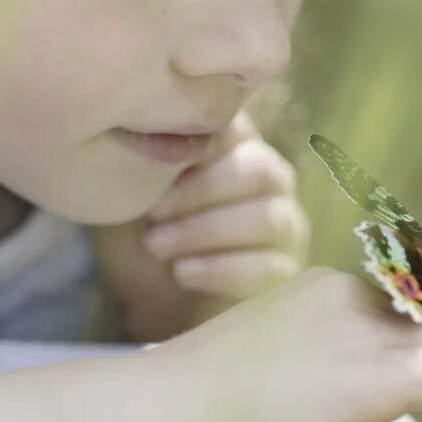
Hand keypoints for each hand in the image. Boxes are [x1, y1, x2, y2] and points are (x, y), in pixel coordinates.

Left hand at [90, 111, 308, 342]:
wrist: (149, 296)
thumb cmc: (143, 227)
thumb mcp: (134, 186)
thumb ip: (152, 153)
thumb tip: (157, 131)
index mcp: (238, 143)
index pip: (237, 125)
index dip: (195, 145)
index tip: (149, 171)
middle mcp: (272, 178)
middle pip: (259, 170)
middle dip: (201, 193)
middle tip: (153, 215)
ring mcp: (286, 225)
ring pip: (267, 219)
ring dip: (206, 231)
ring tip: (158, 247)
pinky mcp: (287, 272)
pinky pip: (270, 268)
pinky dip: (220, 269)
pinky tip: (182, 272)